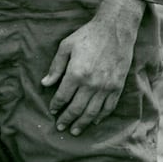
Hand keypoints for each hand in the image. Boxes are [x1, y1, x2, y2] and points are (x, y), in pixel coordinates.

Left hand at [40, 0, 141, 134]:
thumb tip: (45, 83)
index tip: (52, 111)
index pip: (62, 97)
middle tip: (61, 127)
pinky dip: (100, 116)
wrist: (114, 30)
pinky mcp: (117, 87)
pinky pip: (108, 107)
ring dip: (82, 123)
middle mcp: (91, 84)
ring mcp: (105, 87)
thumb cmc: (88, 35)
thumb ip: (55, 67)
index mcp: (76, 73)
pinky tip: (94, 121)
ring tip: (75, 131)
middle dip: (67, 119)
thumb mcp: (66, 46)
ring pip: (92, 112)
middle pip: (76, 108)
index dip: (56, 106)